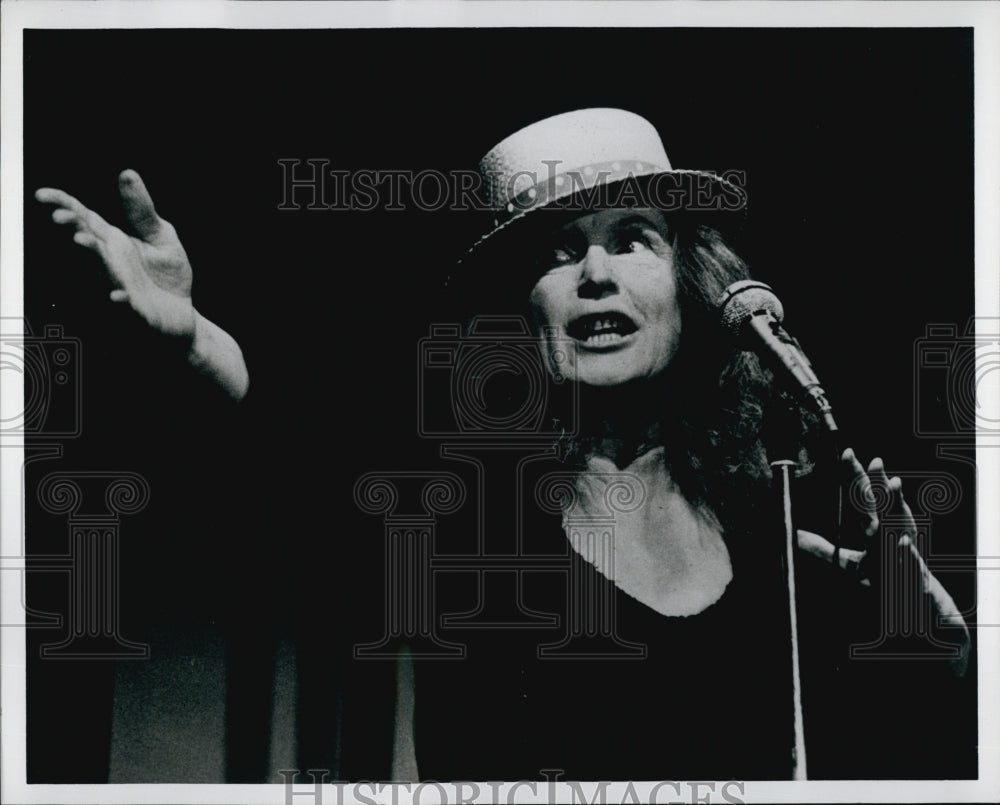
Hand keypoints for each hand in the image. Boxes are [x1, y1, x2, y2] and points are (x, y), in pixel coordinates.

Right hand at [36, 170, 194, 340]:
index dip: (65, 206)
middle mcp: (112, 263)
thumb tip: (127, 173)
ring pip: (104, 272)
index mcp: (114, 242)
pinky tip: (119, 297)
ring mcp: (122, 287)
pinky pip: (128, 309)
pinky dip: (122, 303)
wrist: (183, 314)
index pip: (85, 220)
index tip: (43, 195)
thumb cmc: (166, 275)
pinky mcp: (138, 312)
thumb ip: (143, 211)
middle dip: (75, 229)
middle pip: (90, 243)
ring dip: (93, 257)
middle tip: (61, 217)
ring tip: (83, 241)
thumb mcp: (161, 236)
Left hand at [798, 448, 970, 675]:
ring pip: (901, 528)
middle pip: (883, 507)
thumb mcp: (848, 565)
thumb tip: (792, 535)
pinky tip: (902, 545)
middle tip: (876, 459)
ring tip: (894, 484)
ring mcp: (906, 557)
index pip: (863, 499)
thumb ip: (822, 549)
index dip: (855, 475)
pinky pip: (911, 566)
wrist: (919, 615)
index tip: (847, 451)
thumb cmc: (883, 582)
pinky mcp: (915, 580)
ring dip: (898, 507)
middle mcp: (892, 537)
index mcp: (877, 530)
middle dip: (879, 483)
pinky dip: (907, 556)